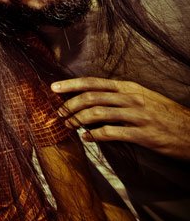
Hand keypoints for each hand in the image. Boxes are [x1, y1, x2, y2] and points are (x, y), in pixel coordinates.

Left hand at [51, 77, 189, 159]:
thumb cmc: (166, 114)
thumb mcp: (143, 97)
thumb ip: (120, 96)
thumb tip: (94, 99)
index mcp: (129, 87)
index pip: (93, 82)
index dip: (71, 84)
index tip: (53, 88)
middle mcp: (131, 98)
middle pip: (91, 97)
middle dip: (70, 104)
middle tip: (59, 113)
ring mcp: (137, 115)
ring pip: (98, 114)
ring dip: (79, 120)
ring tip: (69, 125)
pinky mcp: (143, 134)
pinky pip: (112, 133)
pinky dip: (95, 135)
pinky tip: (87, 138)